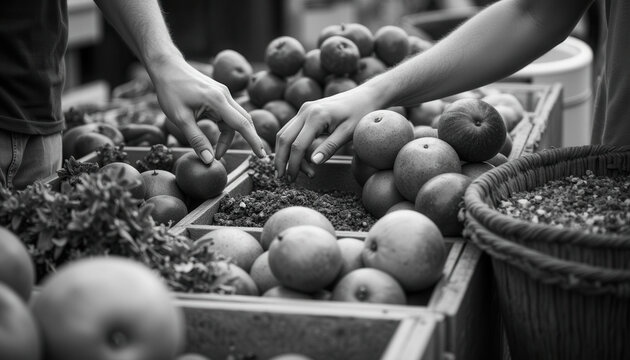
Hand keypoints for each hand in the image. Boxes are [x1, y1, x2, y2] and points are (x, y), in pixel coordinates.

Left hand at [149, 57, 265, 162]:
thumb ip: (196, 140)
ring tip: (217, 152)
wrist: (167, 67)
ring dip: (230, 137)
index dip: (254, 141)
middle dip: (249, 140)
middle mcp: (225, 95)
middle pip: (245, 121)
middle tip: (253, 158)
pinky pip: (228, 115)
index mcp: (218, 100)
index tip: (263, 155)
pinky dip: (226, 129)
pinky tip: (215, 138)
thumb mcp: (180, 118)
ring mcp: (223, 94)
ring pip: (236, 120)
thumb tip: (209, 160)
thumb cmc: (171, 91)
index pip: (242, 124)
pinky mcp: (219, 95)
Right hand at [274, 86, 379, 180]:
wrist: (365, 96)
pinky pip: (292, 129)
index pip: (297, 145)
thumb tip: (314, 162)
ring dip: (284, 153)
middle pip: (284, 138)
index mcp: (316, 117)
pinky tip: (300, 159)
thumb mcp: (348, 133)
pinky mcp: (305, 112)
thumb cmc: (360, 114)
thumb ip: (330, 147)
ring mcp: (304, 110)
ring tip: (294, 171)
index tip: (292, 179)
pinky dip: (291, 145)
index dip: (293, 164)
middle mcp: (305, 111)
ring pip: (285, 133)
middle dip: (281, 160)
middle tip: (283, 178)